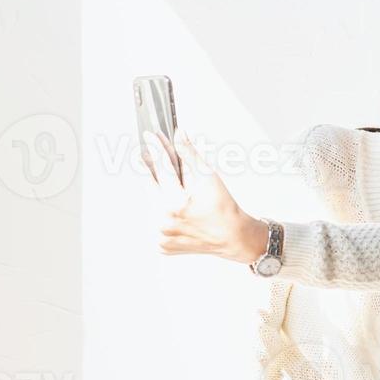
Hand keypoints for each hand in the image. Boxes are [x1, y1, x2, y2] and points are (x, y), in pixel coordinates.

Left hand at [141, 130, 266, 264]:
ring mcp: (160, 235)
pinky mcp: (160, 244)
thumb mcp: (208, 176)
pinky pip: (155, 219)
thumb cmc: (223, 208)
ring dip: (157, 189)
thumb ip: (189, 154)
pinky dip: (160, 209)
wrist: (231, 235)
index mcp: (176, 204)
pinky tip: (171, 204)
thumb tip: (178, 135)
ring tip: (170, 183)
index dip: (156, 148)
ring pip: (151, 202)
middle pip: (150, 184)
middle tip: (147, 152)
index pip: (162, 167)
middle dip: (150, 166)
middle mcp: (164, 222)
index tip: (150, 136)